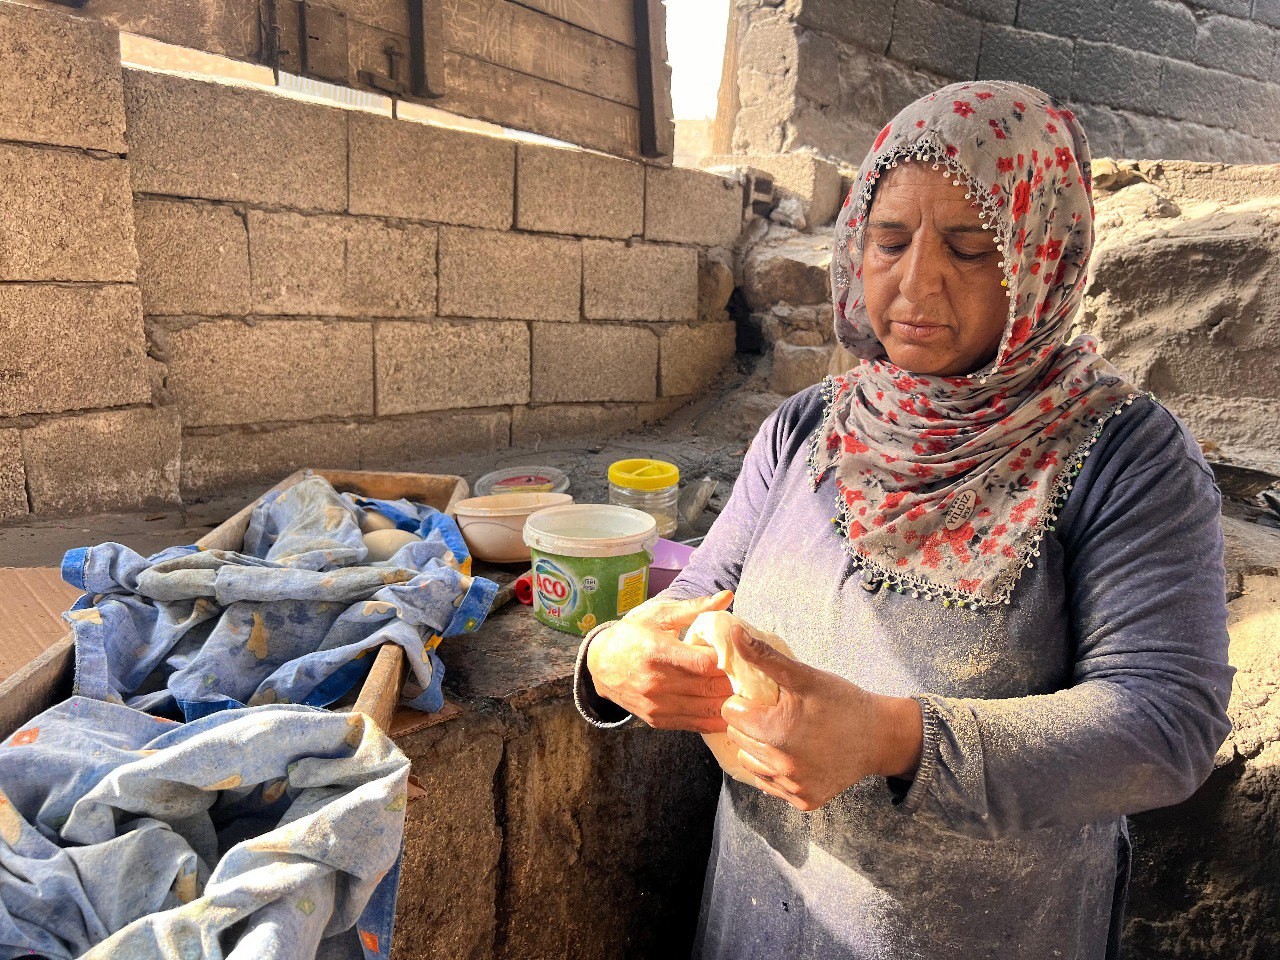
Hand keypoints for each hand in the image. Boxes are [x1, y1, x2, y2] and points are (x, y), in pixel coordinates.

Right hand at [587, 591, 735, 732]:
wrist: (599, 664)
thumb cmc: (632, 633)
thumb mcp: (659, 614)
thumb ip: (695, 608)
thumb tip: (727, 596)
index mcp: (657, 651)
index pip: (704, 663)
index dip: (727, 659)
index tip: (739, 652)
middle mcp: (656, 682)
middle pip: (709, 687)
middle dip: (734, 682)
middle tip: (751, 673)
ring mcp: (656, 704)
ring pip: (706, 709)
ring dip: (730, 702)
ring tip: (746, 692)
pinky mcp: (657, 720)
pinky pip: (695, 724)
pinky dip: (716, 719)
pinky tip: (730, 710)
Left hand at [721, 627, 923, 810]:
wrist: (881, 737)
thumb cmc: (843, 702)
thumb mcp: (806, 676)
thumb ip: (765, 657)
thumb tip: (734, 634)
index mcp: (778, 731)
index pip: (731, 713)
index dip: (744, 701)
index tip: (765, 698)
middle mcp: (782, 766)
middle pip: (737, 738)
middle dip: (749, 723)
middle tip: (775, 713)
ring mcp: (793, 787)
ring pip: (749, 763)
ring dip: (758, 747)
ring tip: (784, 733)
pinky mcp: (804, 801)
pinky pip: (769, 784)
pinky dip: (774, 769)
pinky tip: (794, 754)